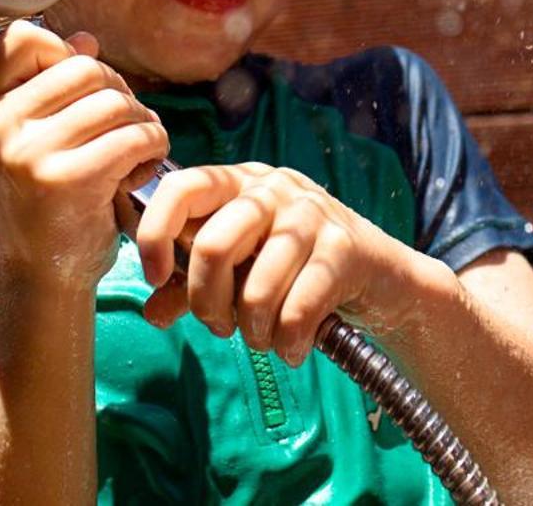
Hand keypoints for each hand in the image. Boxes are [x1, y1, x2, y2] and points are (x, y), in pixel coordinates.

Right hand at [0, 21, 170, 290]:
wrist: (40, 275)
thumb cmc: (44, 197)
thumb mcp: (31, 137)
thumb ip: (50, 86)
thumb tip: (84, 39)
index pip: (22, 37)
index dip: (62, 53)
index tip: (78, 90)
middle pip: (84, 67)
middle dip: (117, 91)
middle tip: (122, 126)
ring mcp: (26, 153)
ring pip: (115, 101)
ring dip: (142, 121)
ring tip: (135, 149)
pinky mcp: (67, 180)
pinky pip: (134, 136)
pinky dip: (153, 147)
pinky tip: (142, 169)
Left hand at [134, 163, 434, 363]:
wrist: (382, 278)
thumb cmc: (298, 270)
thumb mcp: (241, 270)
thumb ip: (192, 285)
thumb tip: (150, 313)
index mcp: (240, 183)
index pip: (182, 188)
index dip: (155, 234)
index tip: (154, 276)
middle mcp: (273, 189)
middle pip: (213, 247)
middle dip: (207, 304)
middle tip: (220, 327)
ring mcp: (311, 214)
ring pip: (255, 288)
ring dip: (253, 332)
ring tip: (263, 339)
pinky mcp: (345, 248)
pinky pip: (297, 310)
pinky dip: (288, 343)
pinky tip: (293, 348)